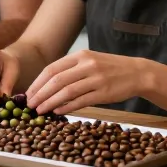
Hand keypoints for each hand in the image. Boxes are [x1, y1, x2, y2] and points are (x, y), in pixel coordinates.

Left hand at [25, 50, 145, 114]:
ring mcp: (96, 79)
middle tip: (30, 104)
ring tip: (40, 110)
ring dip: (50, 102)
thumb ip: (71, 69)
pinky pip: (80, 101)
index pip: (52, 68)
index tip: (28, 93)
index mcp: (81, 55)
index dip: (38, 82)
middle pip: (56, 80)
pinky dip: (66, 107)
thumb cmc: (110, 68)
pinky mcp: (104, 92)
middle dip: (40, 93)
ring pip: (66, 91)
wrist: (137, 73)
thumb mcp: (90, 61)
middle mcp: (87, 65)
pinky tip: (57, 111)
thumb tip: (47, 84)